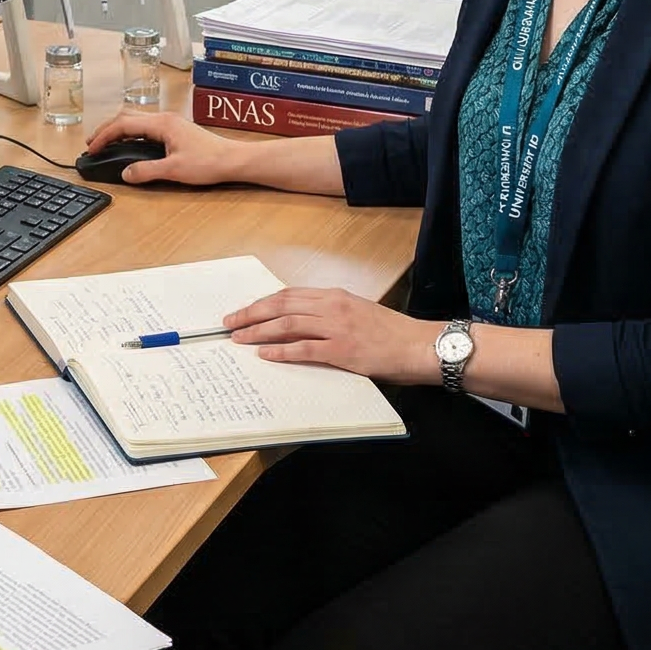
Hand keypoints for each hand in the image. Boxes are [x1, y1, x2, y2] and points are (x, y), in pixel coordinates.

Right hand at [84, 109, 242, 186]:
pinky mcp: (176, 130)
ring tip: (106, 143)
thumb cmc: (209, 162)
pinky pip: (146, 127)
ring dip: (119, 130)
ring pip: (136, 120)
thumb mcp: (174, 170)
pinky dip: (131, 133)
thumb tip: (125, 173)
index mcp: (161, 124)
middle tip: (93, 144)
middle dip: (107, 129)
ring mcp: (171, 123)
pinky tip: (130, 145)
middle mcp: (164, 119)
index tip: (92, 147)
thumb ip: (146, 171)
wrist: (233, 160)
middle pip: (127, 117)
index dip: (104, 136)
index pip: (123, 125)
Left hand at [223, 286, 436, 384]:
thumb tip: (303, 323)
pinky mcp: (343, 351)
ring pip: (288, 324)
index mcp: (335, 296)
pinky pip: (305, 349)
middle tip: (230, 323)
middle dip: (252, 313)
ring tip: (240, 338)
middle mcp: (333, 306)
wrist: (420, 345)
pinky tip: (266, 355)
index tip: (244, 310)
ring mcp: (337, 328)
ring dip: (259, 331)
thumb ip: (332, 314)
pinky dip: (282, 351)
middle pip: (282, 305)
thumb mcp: (358, 313)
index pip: (289, 294)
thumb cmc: (392, 333)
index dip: (262, 302)